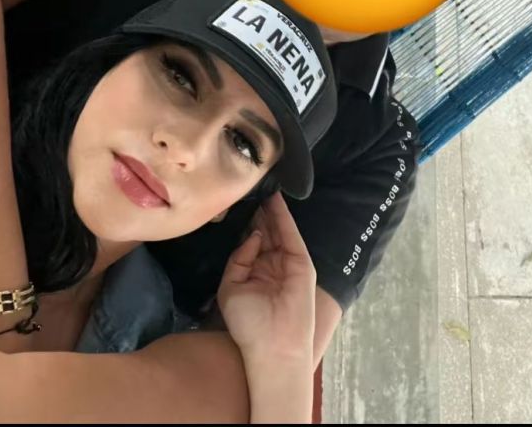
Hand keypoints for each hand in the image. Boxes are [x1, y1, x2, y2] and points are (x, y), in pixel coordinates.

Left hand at [216, 192, 314, 366]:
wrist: (274, 345)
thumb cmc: (249, 324)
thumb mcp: (231, 288)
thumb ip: (238, 258)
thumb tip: (252, 236)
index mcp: (254, 272)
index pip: (249, 241)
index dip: (244, 223)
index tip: (235, 202)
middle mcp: (270, 264)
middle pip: (264, 231)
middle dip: (256, 212)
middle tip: (248, 188)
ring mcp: (287, 262)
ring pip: (277, 229)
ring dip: (268, 209)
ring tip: (260, 186)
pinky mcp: (301, 261)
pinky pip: (290, 234)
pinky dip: (283, 216)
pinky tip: (275, 199)